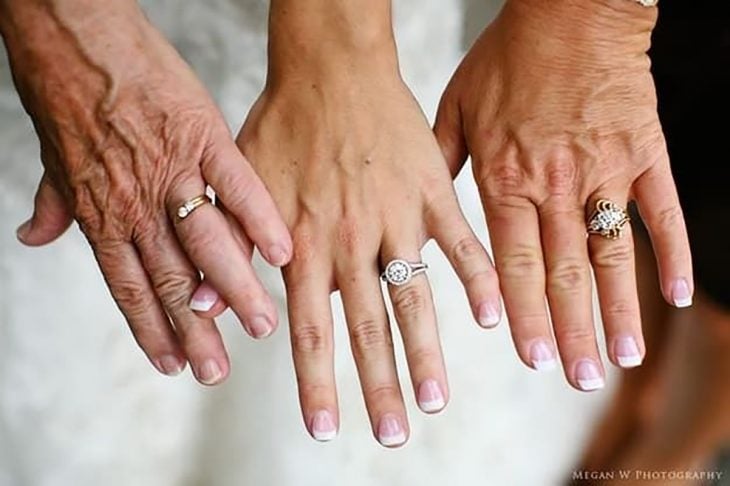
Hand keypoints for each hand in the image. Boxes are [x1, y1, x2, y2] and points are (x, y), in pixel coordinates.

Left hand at [1, 1, 291, 383]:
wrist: (76, 35)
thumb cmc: (67, 94)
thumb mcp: (53, 160)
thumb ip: (54, 206)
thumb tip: (33, 237)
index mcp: (103, 214)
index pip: (130, 287)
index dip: (151, 329)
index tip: (173, 363)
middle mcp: (137, 204)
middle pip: (173, 279)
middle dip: (197, 330)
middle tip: (218, 370)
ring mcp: (173, 171)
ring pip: (207, 243)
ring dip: (236, 289)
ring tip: (261, 326)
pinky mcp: (204, 136)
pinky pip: (237, 185)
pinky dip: (260, 219)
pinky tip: (282, 252)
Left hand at [196, 0, 499, 446]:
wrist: (330, 66)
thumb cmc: (284, 122)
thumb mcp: (241, 183)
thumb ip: (231, 247)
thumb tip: (207, 306)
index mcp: (304, 243)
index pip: (310, 330)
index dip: (318, 384)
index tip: (328, 429)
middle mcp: (351, 240)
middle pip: (368, 328)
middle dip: (379, 387)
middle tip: (395, 435)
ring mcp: (396, 217)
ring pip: (414, 297)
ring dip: (428, 353)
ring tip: (437, 400)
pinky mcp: (431, 190)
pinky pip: (459, 241)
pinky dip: (476, 280)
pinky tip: (492, 319)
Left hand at [434, 0, 692, 389]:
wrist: (567, 10)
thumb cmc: (507, 60)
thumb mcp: (455, 110)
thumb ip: (441, 168)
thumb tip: (421, 215)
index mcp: (506, 180)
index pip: (515, 265)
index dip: (524, 316)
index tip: (531, 359)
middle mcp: (555, 185)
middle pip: (565, 273)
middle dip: (572, 331)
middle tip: (581, 379)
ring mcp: (604, 171)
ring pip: (611, 253)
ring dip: (619, 309)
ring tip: (624, 357)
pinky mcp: (644, 153)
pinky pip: (661, 211)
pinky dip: (670, 253)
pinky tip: (675, 296)